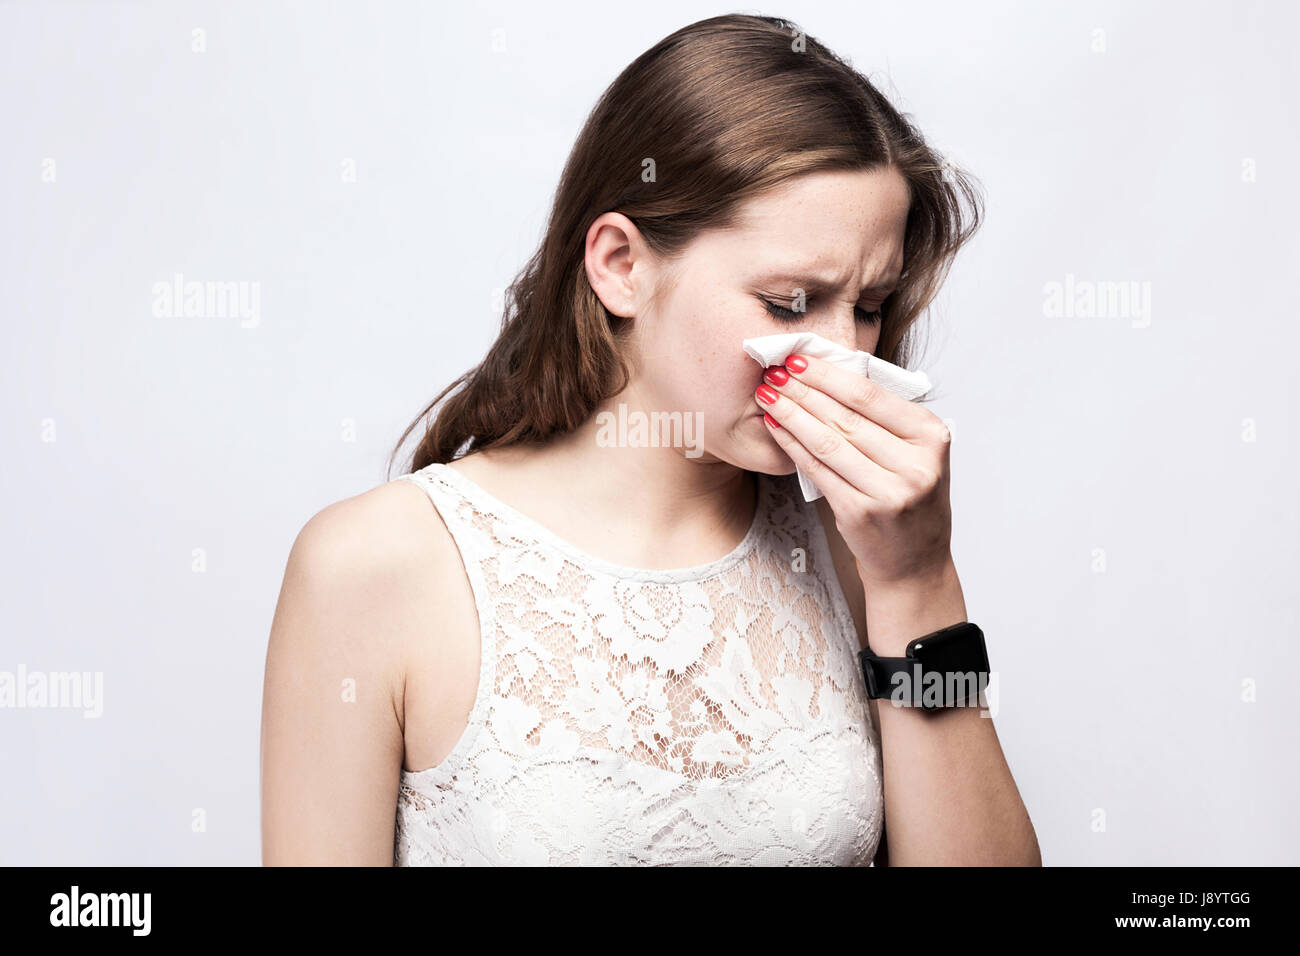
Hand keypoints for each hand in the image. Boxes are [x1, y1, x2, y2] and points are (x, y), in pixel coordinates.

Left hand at [754, 353, 953, 588]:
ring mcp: (888, 491)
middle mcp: (915, 464)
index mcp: (932, 437)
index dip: (828, 375)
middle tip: (773, 371)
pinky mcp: (860, 513)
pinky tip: (775, 428)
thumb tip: (830, 373)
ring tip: (766, 394)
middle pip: (846, 416)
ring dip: (791, 414)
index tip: (799, 359)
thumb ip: (886, 418)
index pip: (870, 396)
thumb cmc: (910, 499)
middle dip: (803, 390)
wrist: (915, 563)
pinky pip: (818, 470)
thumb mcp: (916, 453)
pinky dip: (792, 445)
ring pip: (827, 442)